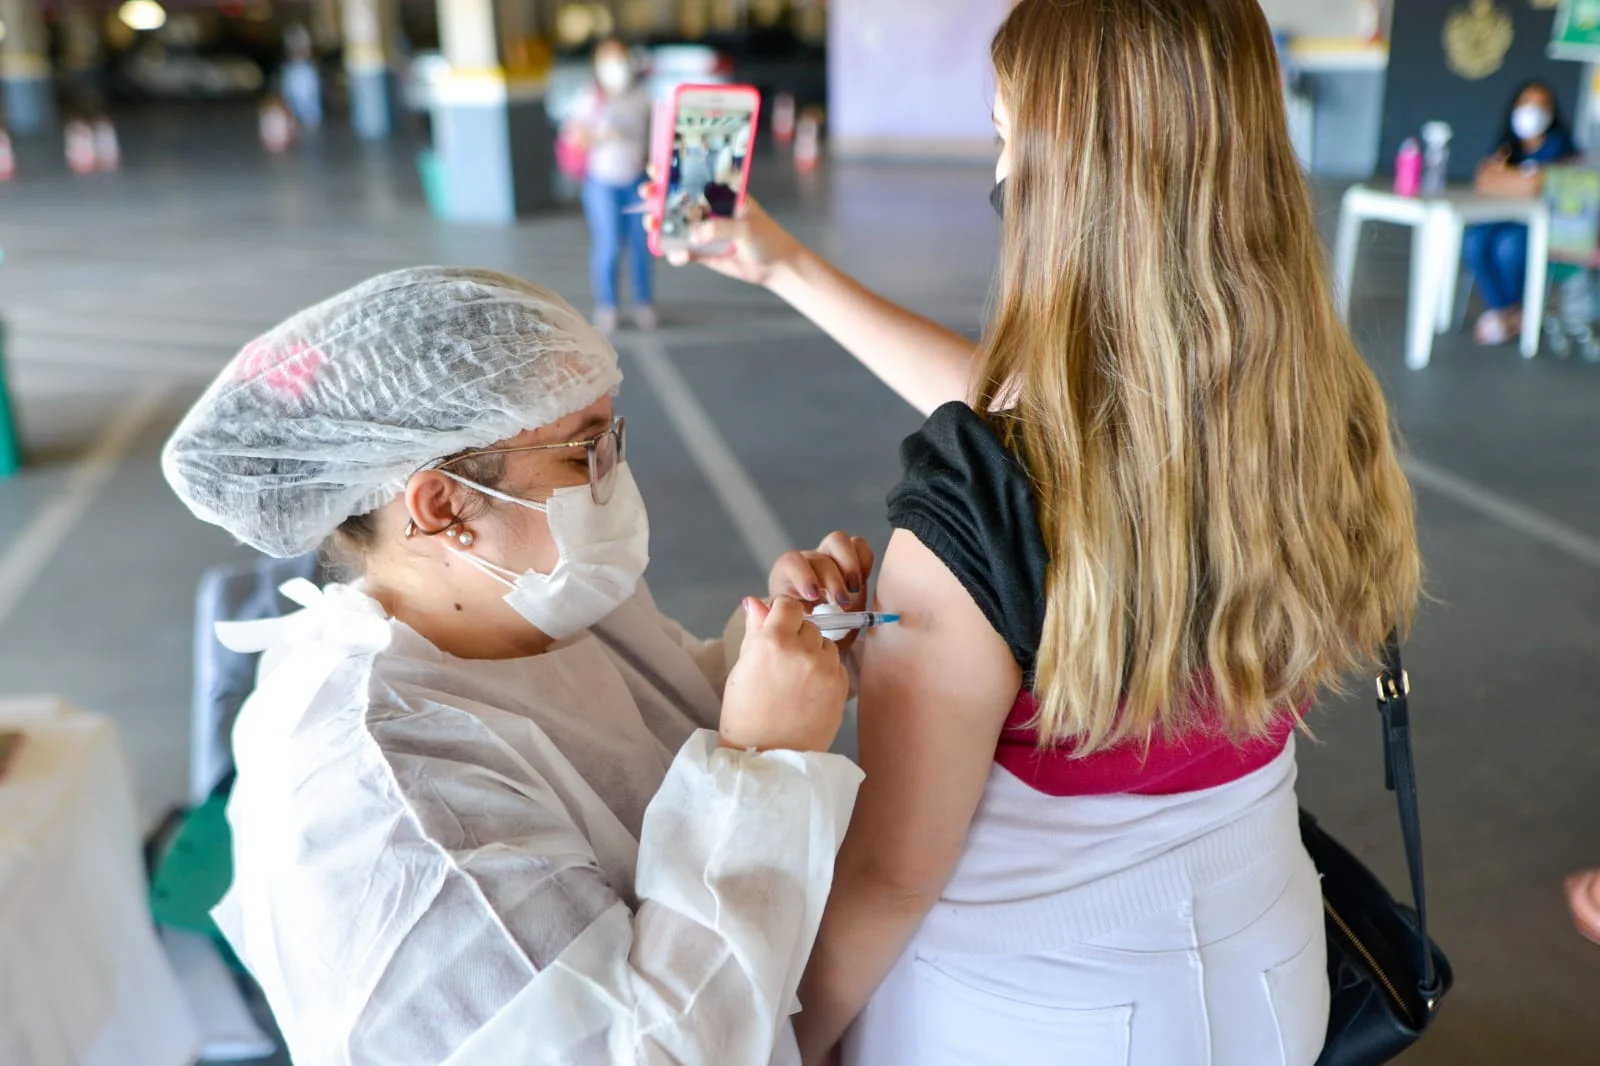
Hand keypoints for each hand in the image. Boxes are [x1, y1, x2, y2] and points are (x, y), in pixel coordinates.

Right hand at [638, 175, 804, 285]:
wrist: (777, 267)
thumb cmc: (768, 238)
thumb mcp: (746, 227)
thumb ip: (721, 228)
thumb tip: (694, 234)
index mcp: (722, 195)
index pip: (695, 178)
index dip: (673, 173)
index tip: (656, 169)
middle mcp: (710, 210)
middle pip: (678, 200)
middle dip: (659, 196)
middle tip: (647, 194)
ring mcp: (705, 231)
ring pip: (676, 226)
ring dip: (661, 225)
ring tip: (652, 225)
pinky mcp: (705, 252)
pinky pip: (684, 252)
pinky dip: (677, 254)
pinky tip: (676, 255)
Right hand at [719, 597, 848, 753]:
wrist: (768, 756)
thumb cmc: (746, 713)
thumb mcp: (742, 667)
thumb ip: (754, 630)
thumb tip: (754, 601)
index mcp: (773, 642)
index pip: (788, 605)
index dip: (781, 614)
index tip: (776, 628)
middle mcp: (804, 650)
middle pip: (809, 625)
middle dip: (797, 637)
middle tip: (782, 664)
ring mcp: (827, 669)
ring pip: (826, 644)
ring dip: (814, 653)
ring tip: (796, 681)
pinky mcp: (842, 687)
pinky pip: (836, 666)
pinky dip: (826, 673)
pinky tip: (808, 693)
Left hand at [768, 532, 875, 650]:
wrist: (817, 635)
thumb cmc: (800, 632)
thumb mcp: (785, 629)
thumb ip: (769, 619)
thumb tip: (752, 604)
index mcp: (786, 577)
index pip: (790, 562)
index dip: (803, 575)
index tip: (814, 596)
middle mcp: (807, 563)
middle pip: (818, 556)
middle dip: (832, 579)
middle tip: (841, 602)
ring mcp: (830, 558)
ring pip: (838, 541)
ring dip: (850, 565)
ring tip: (855, 590)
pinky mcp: (851, 560)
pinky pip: (859, 546)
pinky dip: (864, 561)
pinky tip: (862, 582)